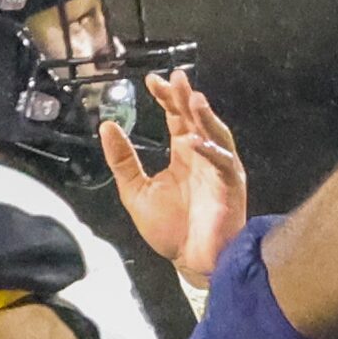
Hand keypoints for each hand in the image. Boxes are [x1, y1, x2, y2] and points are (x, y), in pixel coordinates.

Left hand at [101, 70, 247, 285]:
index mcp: (183, 154)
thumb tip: (106, 126)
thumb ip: (123, 160)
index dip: (167, 98)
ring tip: (192, 99)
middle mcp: (203, 156)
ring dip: (205, 117)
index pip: (176, 118)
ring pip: (216, 135)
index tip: (152, 81)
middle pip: (196, 119)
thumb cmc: (169, 230)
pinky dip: (211, 151)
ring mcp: (219, 169)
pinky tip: (194, 142)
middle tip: (176, 78)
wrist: (190, 260)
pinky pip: (223, 164)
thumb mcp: (136, 191)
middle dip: (186, 98)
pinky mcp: (230, 186)